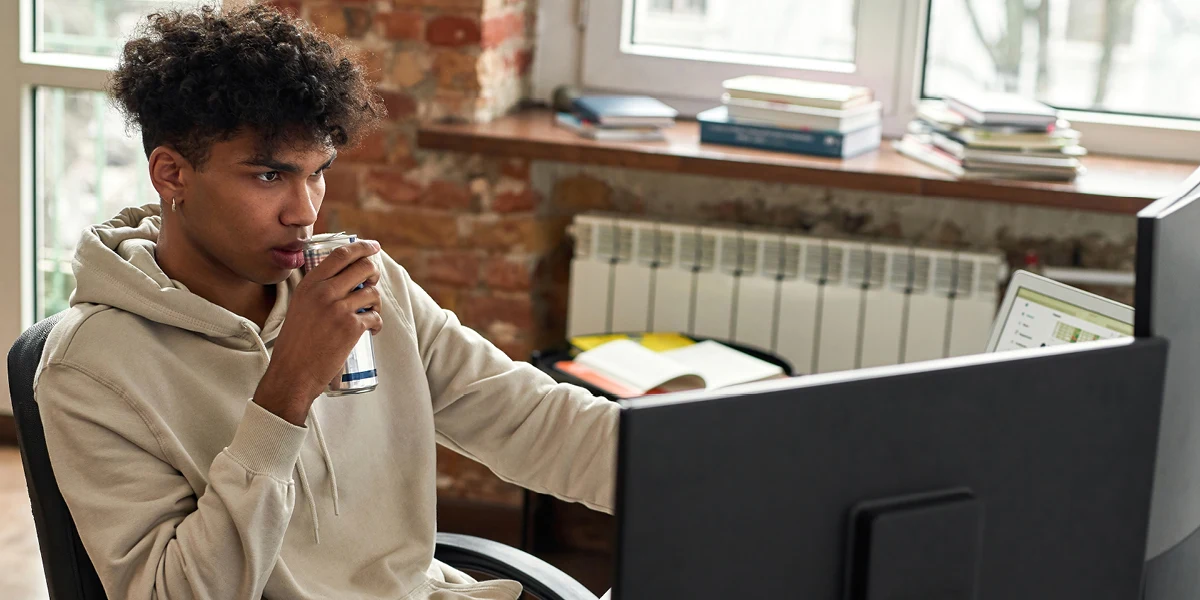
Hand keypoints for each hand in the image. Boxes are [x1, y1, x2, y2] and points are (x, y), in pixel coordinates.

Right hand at [254, 240, 383, 424]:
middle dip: (374, 274)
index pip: (341, 254)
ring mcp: (338, 309)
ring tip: (369, 314)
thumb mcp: (300, 306)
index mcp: (310, 284)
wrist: (293, 372)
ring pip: (372, 293)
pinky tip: (370, 330)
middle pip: (364, 268)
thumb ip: (317, 290)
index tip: (373, 246)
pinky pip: (375, 316)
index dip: (362, 247)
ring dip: (376, 303)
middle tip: (372, 284)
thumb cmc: (296, 342)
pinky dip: (376, 323)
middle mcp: (324, 292)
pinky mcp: (351, 327)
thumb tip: (344, 278)